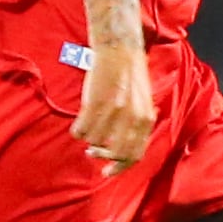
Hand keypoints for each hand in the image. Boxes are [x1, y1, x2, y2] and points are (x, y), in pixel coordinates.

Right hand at [74, 38, 157, 171]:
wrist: (120, 50)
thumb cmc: (130, 75)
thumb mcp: (144, 102)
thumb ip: (139, 124)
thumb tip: (129, 147)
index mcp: (145, 119)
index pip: (134, 155)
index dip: (119, 168)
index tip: (106, 172)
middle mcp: (131, 118)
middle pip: (115, 154)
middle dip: (102, 156)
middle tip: (93, 151)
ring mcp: (112, 111)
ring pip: (94, 141)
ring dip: (89, 138)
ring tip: (88, 127)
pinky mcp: (94, 104)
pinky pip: (80, 130)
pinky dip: (77, 130)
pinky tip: (78, 123)